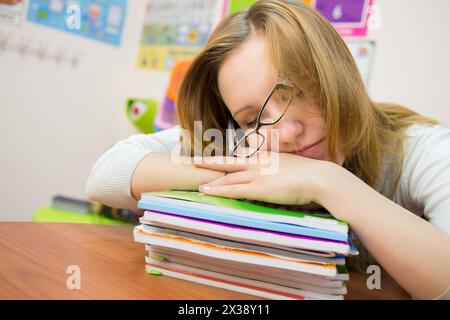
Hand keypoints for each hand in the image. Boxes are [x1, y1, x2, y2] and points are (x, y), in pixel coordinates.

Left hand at [193, 151, 341, 206]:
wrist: (318, 177)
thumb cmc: (309, 174)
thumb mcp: (290, 167)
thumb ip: (279, 169)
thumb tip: (276, 175)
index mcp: (264, 158)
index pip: (238, 158)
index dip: (223, 159)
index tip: (210, 158)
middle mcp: (256, 164)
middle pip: (226, 163)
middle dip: (207, 163)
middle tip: (191, 161)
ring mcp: (256, 175)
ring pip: (226, 178)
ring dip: (209, 181)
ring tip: (195, 183)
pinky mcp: (258, 188)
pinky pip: (232, 190)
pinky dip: (217, 191)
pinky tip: (206, 192)